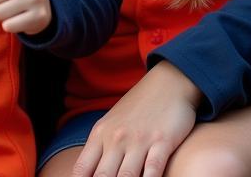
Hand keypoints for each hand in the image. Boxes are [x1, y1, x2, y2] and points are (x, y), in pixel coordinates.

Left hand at [72, 62, 202, 176]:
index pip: (83, 168)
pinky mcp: (162, 143)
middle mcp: (116, 138)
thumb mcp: (112, 123)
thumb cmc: (138, 108)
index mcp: (100, 134)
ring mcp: (139, 141)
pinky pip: (153, 171)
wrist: (167, 83)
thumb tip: (89, 172)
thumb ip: (101, 148)